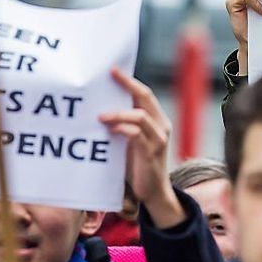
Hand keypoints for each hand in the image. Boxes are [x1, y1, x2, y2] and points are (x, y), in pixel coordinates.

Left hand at [98, 68, 183, 228]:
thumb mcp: (131, 140)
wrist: (153, 192)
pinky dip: (124, 129)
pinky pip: (138, 136)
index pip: (145, 94)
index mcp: (157, 120)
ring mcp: (158, 140)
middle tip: (109, 77)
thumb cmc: (138, 164)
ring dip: (119, 113)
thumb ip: (123, 124)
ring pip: (141, 117)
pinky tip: (111, 130)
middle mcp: (161, 126)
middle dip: (127, 85)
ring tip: (101, 115)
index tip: (113, 70)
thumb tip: (100, 106)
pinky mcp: (151, 154)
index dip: (130, 81)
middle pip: (146, 98)